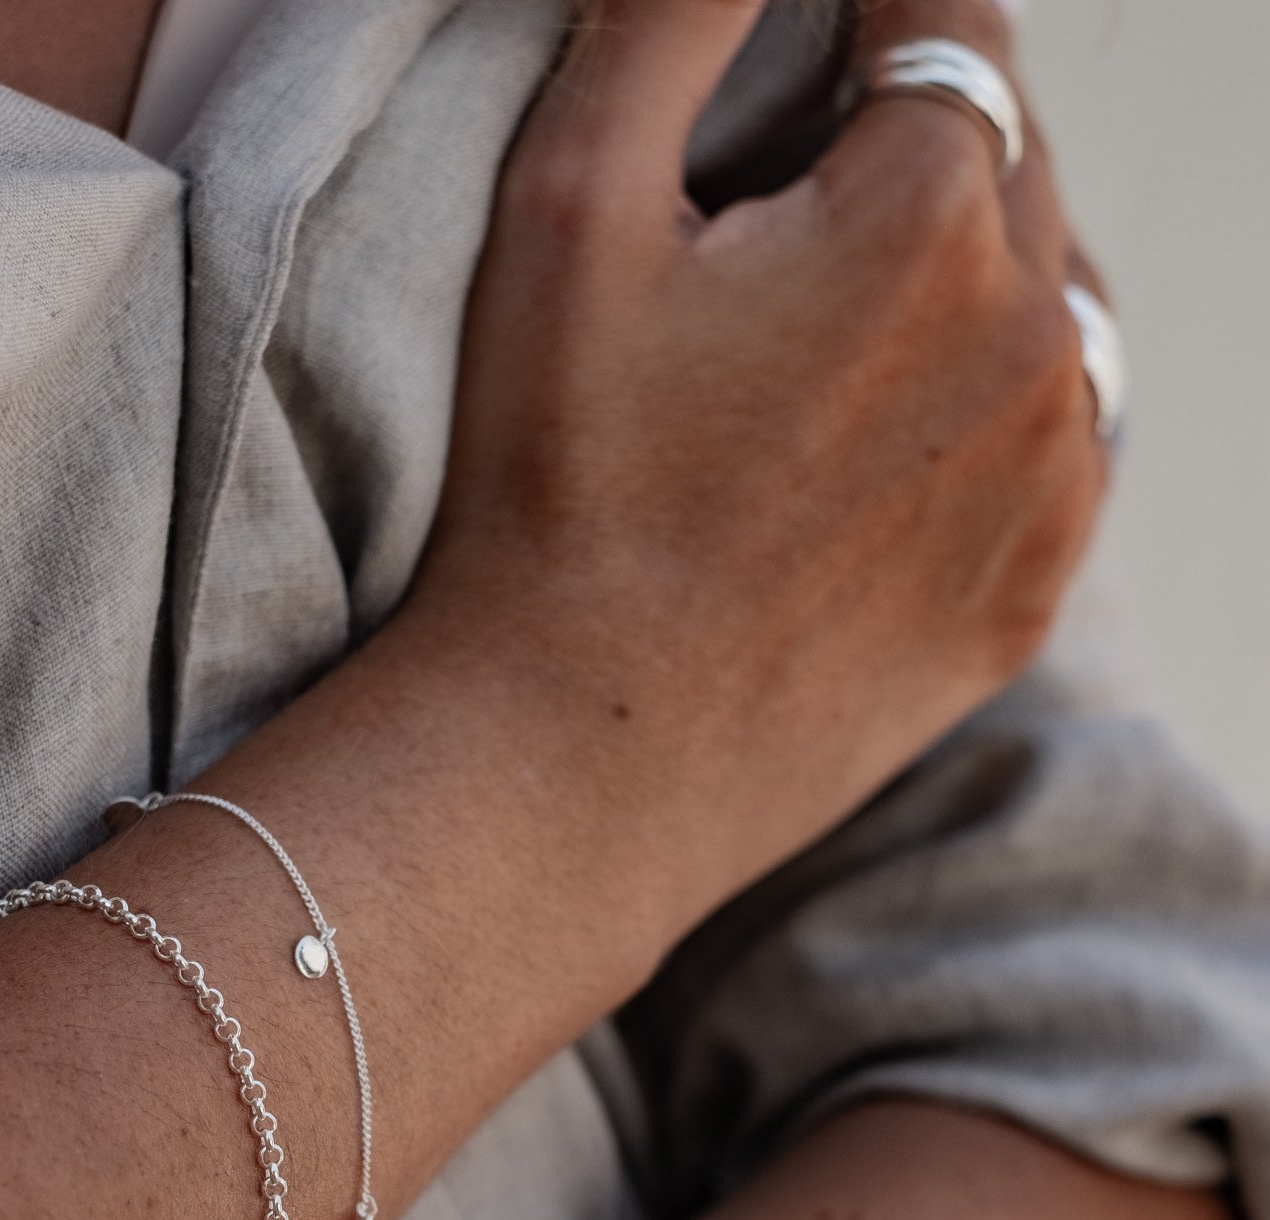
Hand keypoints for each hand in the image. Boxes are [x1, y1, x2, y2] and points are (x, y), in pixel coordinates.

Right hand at [417, 0, 1107, 914]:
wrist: (583, 757)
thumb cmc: (555, 496)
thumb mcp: (569, 213)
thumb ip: (672, 18)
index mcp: (927, 214)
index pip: (941, 23)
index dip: (871, 13)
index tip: (825, 40)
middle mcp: (1031, 334)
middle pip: (1002, 161)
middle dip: (909, 154)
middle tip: (790, 225)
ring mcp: (1049, 475)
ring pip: (1042, 300)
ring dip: (962, 282)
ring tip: (833, 344)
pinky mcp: (1030, 587)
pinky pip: (1052, 443)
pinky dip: (990, 413)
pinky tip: (879, 455)